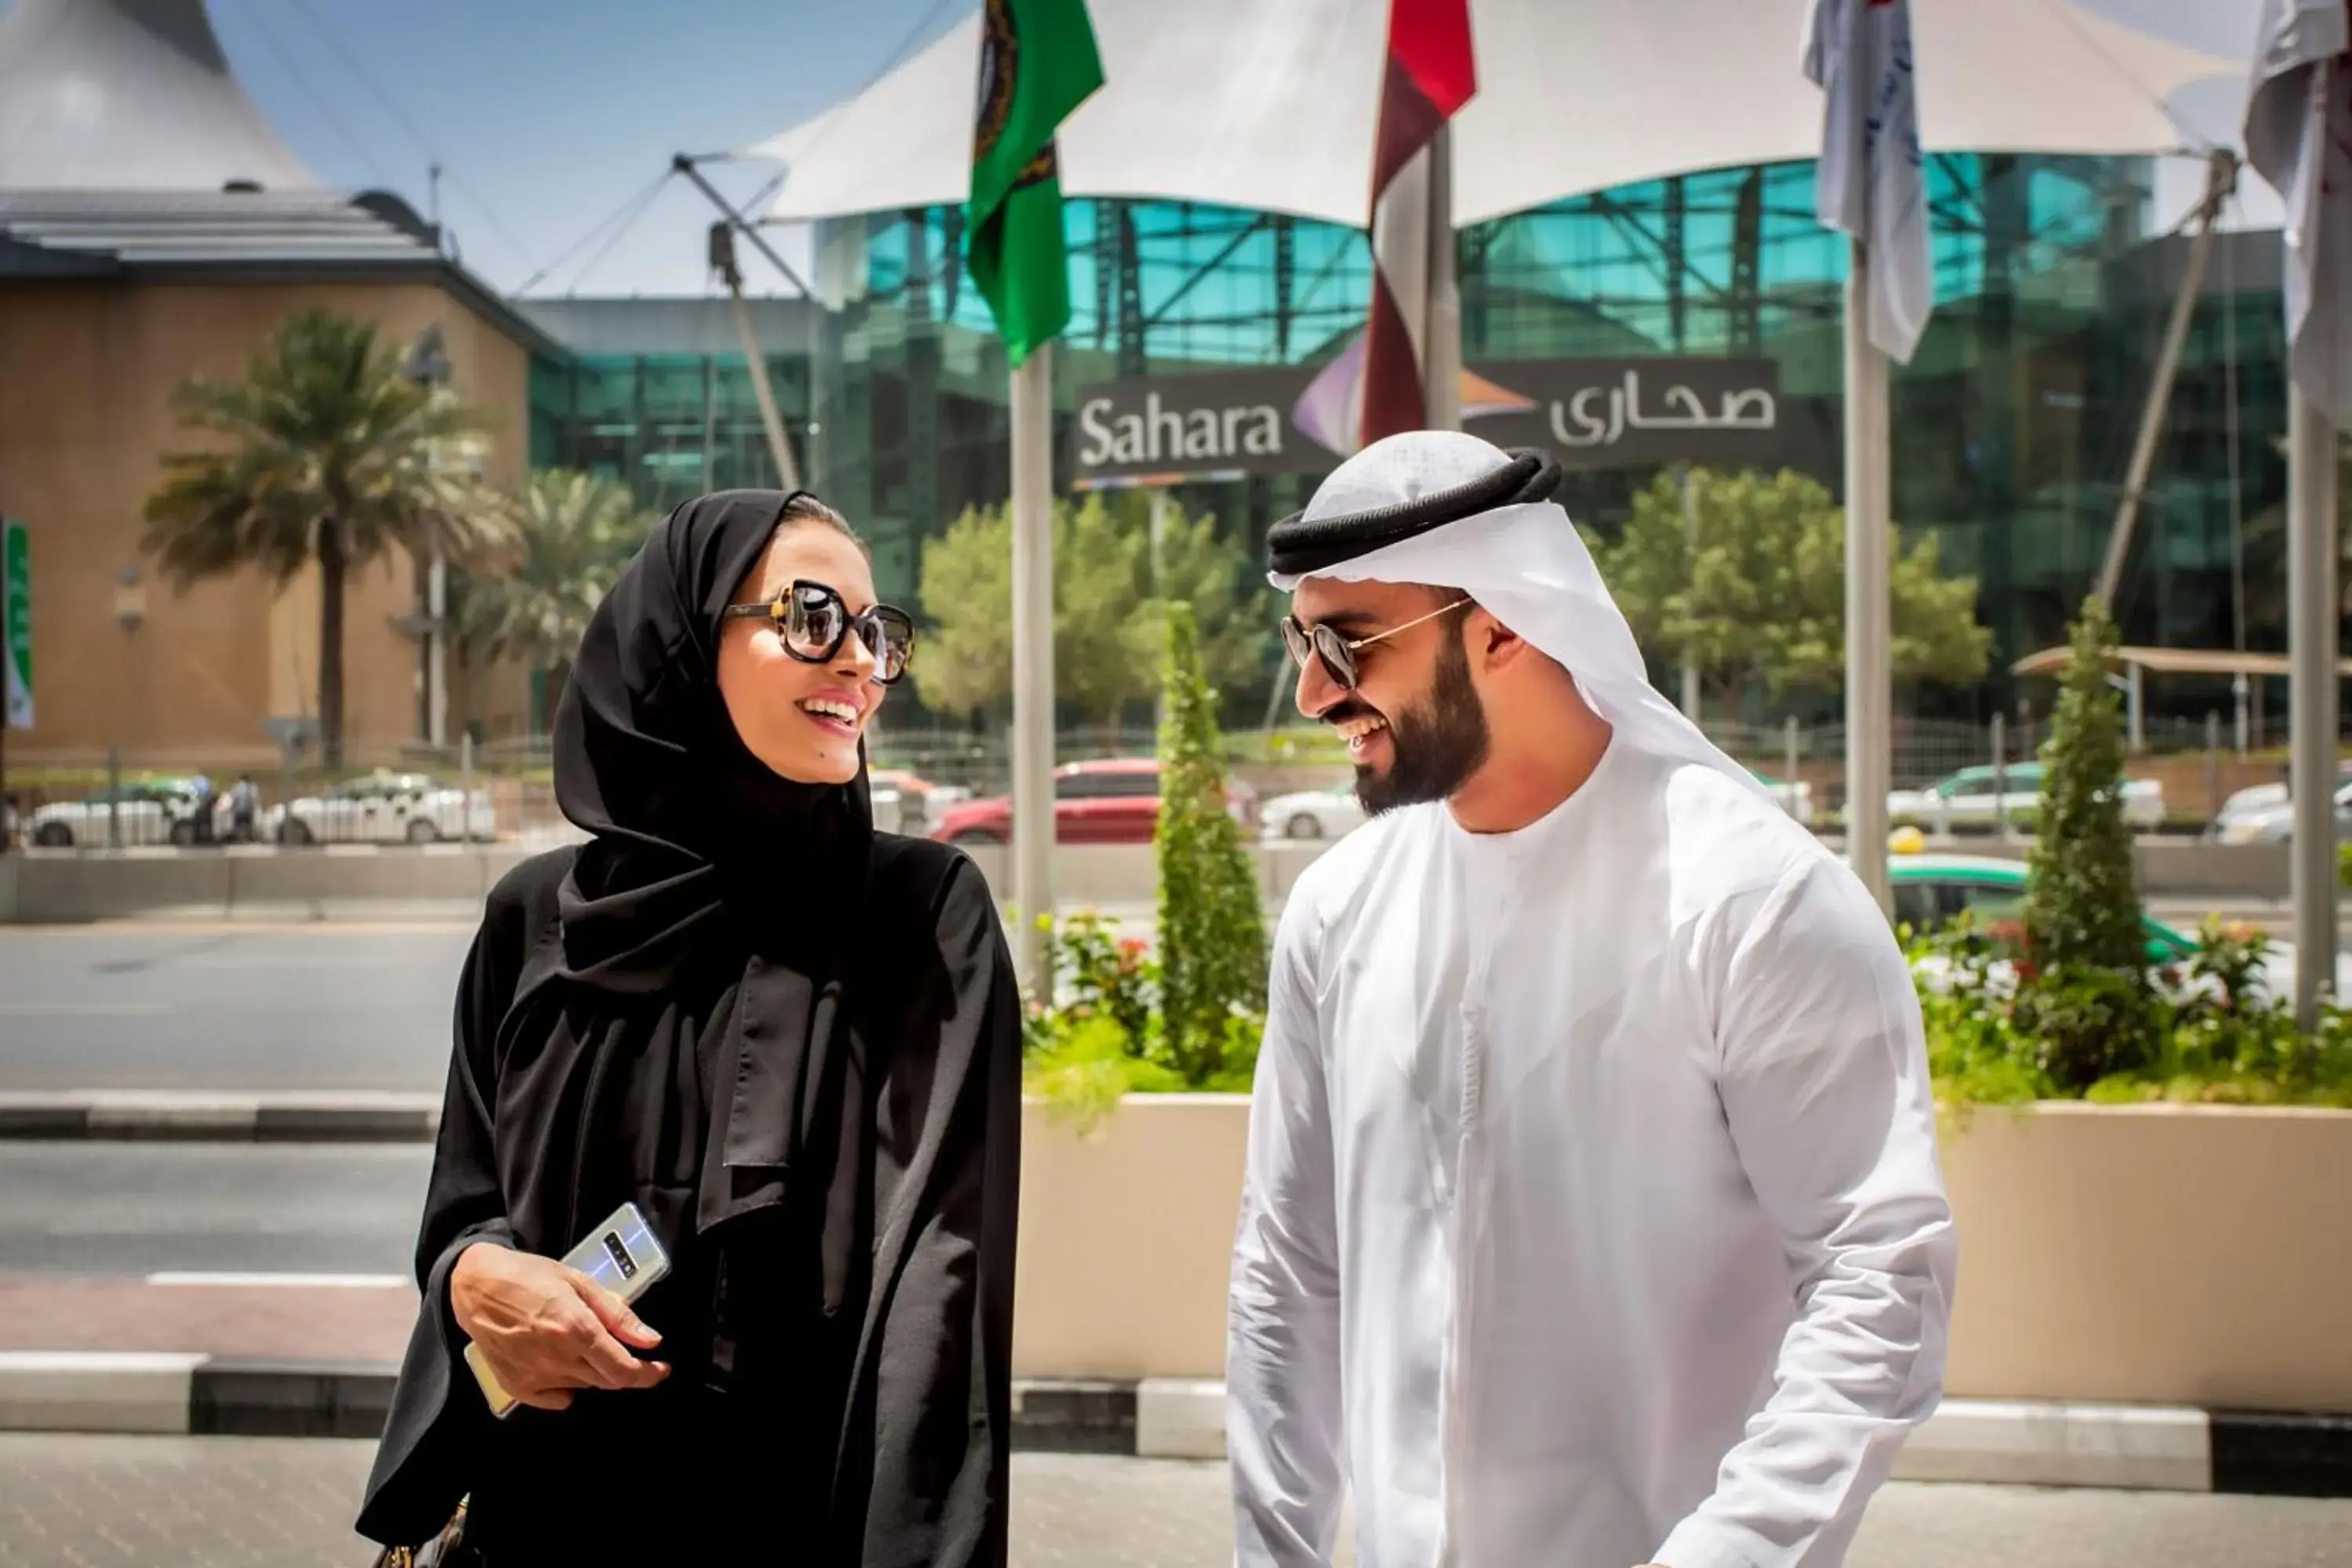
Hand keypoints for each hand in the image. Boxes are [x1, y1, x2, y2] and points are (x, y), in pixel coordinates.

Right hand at [450, 1241, 667, 1410]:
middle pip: (606, 1382)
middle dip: (624, 1372)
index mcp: (576, 1328)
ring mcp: (534, 1377)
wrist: (475, 1286)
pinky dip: (566, 1386)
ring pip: (583, 1387)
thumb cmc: (529, 1276)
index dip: (647, 1375)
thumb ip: (618, 1315)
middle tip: (626, 1353)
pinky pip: (555, 1399)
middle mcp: (557, 1358)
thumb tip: (651, 1341)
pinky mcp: (516, 1387)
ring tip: (580, 1342)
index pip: (623, 1369)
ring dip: (593, 1371)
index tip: (660, 1370)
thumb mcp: (580, 1282)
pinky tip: (560, 1362)